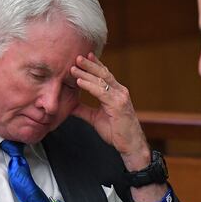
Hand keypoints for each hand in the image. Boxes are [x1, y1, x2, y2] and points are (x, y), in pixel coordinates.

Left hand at [70, 53, 149, 170]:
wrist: (130, 145)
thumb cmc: (117, 132)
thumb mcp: (95, 119)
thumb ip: (84, 110)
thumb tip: (70, 106)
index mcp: (117, 93)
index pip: (105, 75)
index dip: (95, 65)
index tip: (84, 57)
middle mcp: (120, 92)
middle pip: (103, 73)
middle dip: (90, 64)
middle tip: (77, 56)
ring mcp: (120, 97)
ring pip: (102, 80)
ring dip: (87, 72)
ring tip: (75, 66)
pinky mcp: (118, 105)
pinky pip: (101, 92)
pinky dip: (89, 86)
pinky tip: (79, 81)